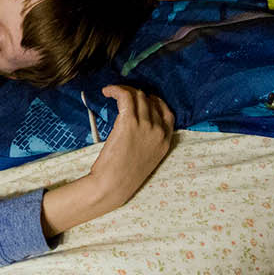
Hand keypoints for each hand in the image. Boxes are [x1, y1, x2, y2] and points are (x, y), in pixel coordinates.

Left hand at [86, 85, 174, 206]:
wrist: (113, 185)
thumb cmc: (125, 176)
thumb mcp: (147, 159)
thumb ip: (149, 141)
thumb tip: (139, 126)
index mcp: (165, 141)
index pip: (167, 112)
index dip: (154, 102)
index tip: (142, 100)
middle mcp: (159, 130)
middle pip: (150, 101)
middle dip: (136, 95)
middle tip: (122, 97)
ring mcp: (145, 125)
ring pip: (138, 96)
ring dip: (124, 90)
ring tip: (112, 93)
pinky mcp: (129, 122)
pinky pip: (125, 95)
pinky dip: (116, 89)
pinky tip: (107, 91)